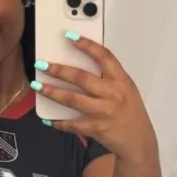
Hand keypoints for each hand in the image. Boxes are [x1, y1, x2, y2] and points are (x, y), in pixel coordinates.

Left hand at [34, 35, 156, 162]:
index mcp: (121, 80)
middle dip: (59, 70)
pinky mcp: (96, 128)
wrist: (138, 139)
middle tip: (42, 65)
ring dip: (52, 92)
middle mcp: (113, 94)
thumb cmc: (130, 111)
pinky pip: (72, 124)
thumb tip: (79, 64)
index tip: (70, 36)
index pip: (104, 57)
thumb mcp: (126, 89)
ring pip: (73, 100)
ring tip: (38, 86)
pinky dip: (58, 122)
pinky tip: (48, 119)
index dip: (87, 45)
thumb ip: (107, 77)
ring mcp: (104, 112)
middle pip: (81, 78)